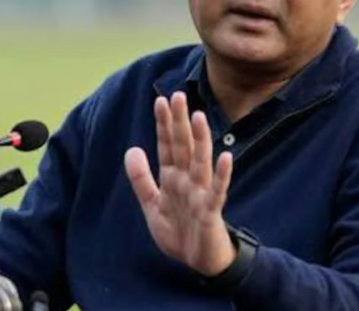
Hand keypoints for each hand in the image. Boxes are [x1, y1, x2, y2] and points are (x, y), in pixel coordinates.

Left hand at [124, 91, 235, 275]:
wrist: (199, 262)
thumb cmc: (179, 232)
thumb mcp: (152, 205)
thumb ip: (141, 179)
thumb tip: (131, 149)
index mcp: (172, 178)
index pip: (167, 146)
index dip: (164, 125)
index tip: (161, 100)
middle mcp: (188, 180)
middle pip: (183, 147)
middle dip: (179, 123)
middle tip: (178, 96)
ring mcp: (201, 193)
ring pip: (200, 162)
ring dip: (200, 140)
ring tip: (198, 117)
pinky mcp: (211, 211)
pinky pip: (217, 191)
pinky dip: (222, 175)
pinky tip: (226, 157)